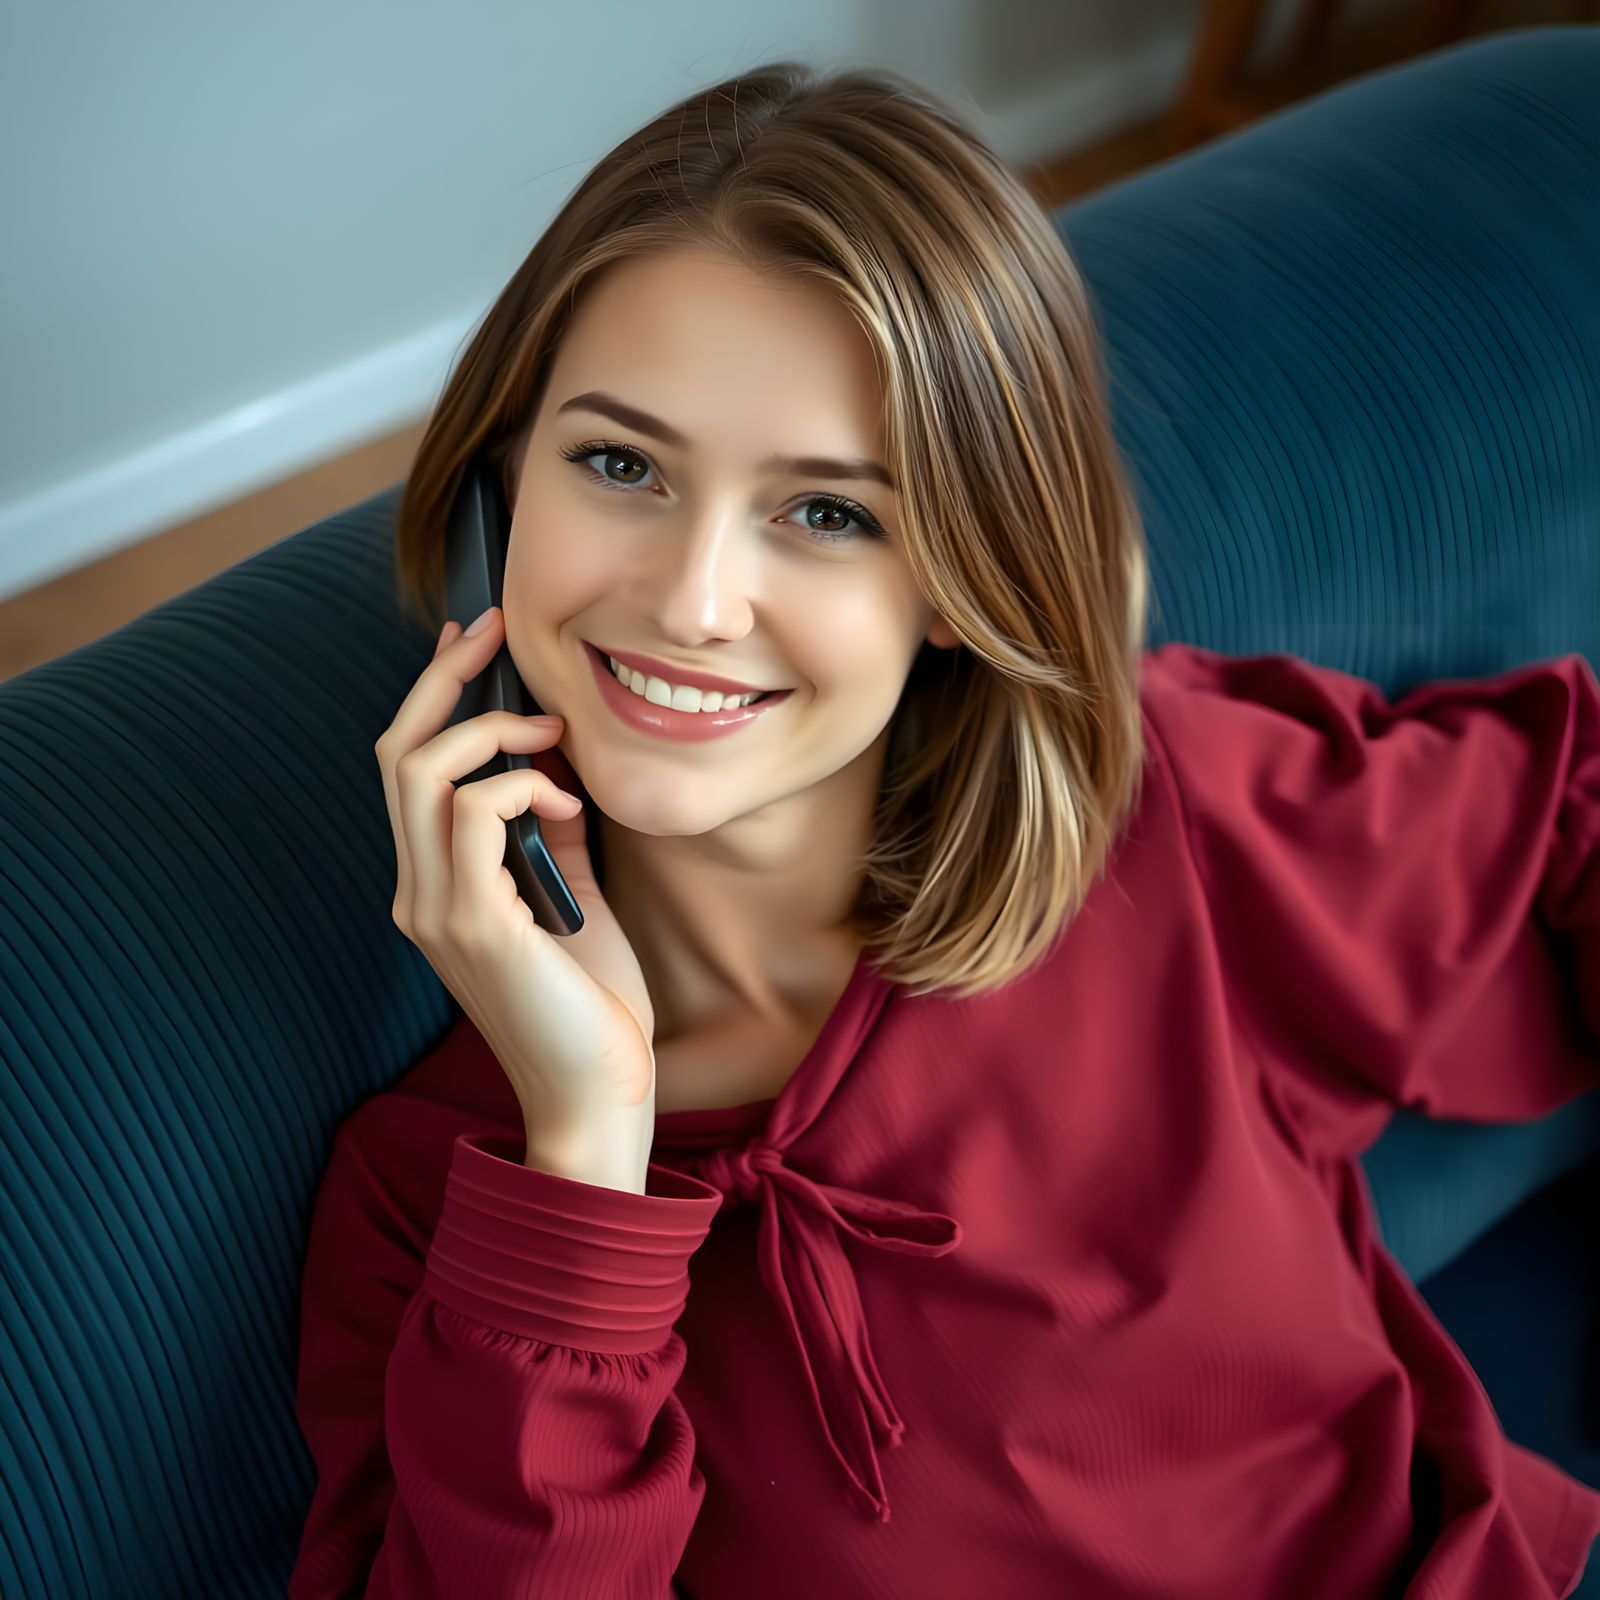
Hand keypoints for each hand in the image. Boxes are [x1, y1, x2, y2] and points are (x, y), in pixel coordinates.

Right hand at [375, 606, 656, 1189]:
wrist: (598, 1095)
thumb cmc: (591, 1004)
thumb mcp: (571, 899)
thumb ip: (549, 837)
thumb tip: (555, 770)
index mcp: (433, 887)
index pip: (406, 772)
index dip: (432, 698)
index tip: (471, 643)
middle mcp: (416, 893)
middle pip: (396, 754)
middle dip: (444, 680)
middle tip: (493, 633)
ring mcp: (435, 909)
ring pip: (421, 772)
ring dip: (490, 731)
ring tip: (550, 736)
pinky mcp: (474, 923)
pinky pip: (474, 812)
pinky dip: (522, 783)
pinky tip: (567, 802)